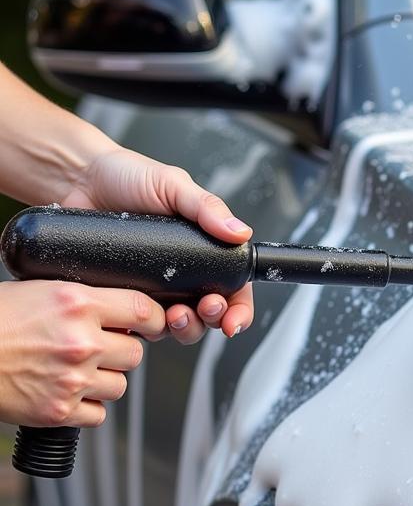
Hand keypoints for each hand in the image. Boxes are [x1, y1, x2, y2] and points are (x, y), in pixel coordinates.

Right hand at [0, 280, 165, 427]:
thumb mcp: (40, 291)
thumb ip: (83, 301)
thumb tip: (121, 313)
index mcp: (77, 304)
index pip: (144, 310)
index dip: (153, 320)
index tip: (152, 326)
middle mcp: (80, 341)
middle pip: (136, 353)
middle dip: (120, 351)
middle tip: (96, 349)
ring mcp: (71, 379)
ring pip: (121, 385)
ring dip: (105, 380)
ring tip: (76, 370)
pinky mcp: (59, 410)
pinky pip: (98, 414)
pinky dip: (87, 407)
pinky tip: (67, 392)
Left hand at [60, 147, 254, 342]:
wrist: (78, 180)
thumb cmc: (128, 176)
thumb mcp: (174, 185)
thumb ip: (208, 207)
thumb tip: (240, 232)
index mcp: (204, 251)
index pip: (233, 290)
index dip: (238, 311)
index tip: (232, 320)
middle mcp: (182, 275)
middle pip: (208, 316)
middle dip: (210, 321)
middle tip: (202, 308)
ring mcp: (153, 289)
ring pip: (176, 327)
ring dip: (182, 329)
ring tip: (173, 316)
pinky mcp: (123, 296)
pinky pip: (137, 324)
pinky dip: (142, 328)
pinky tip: (138, 318)